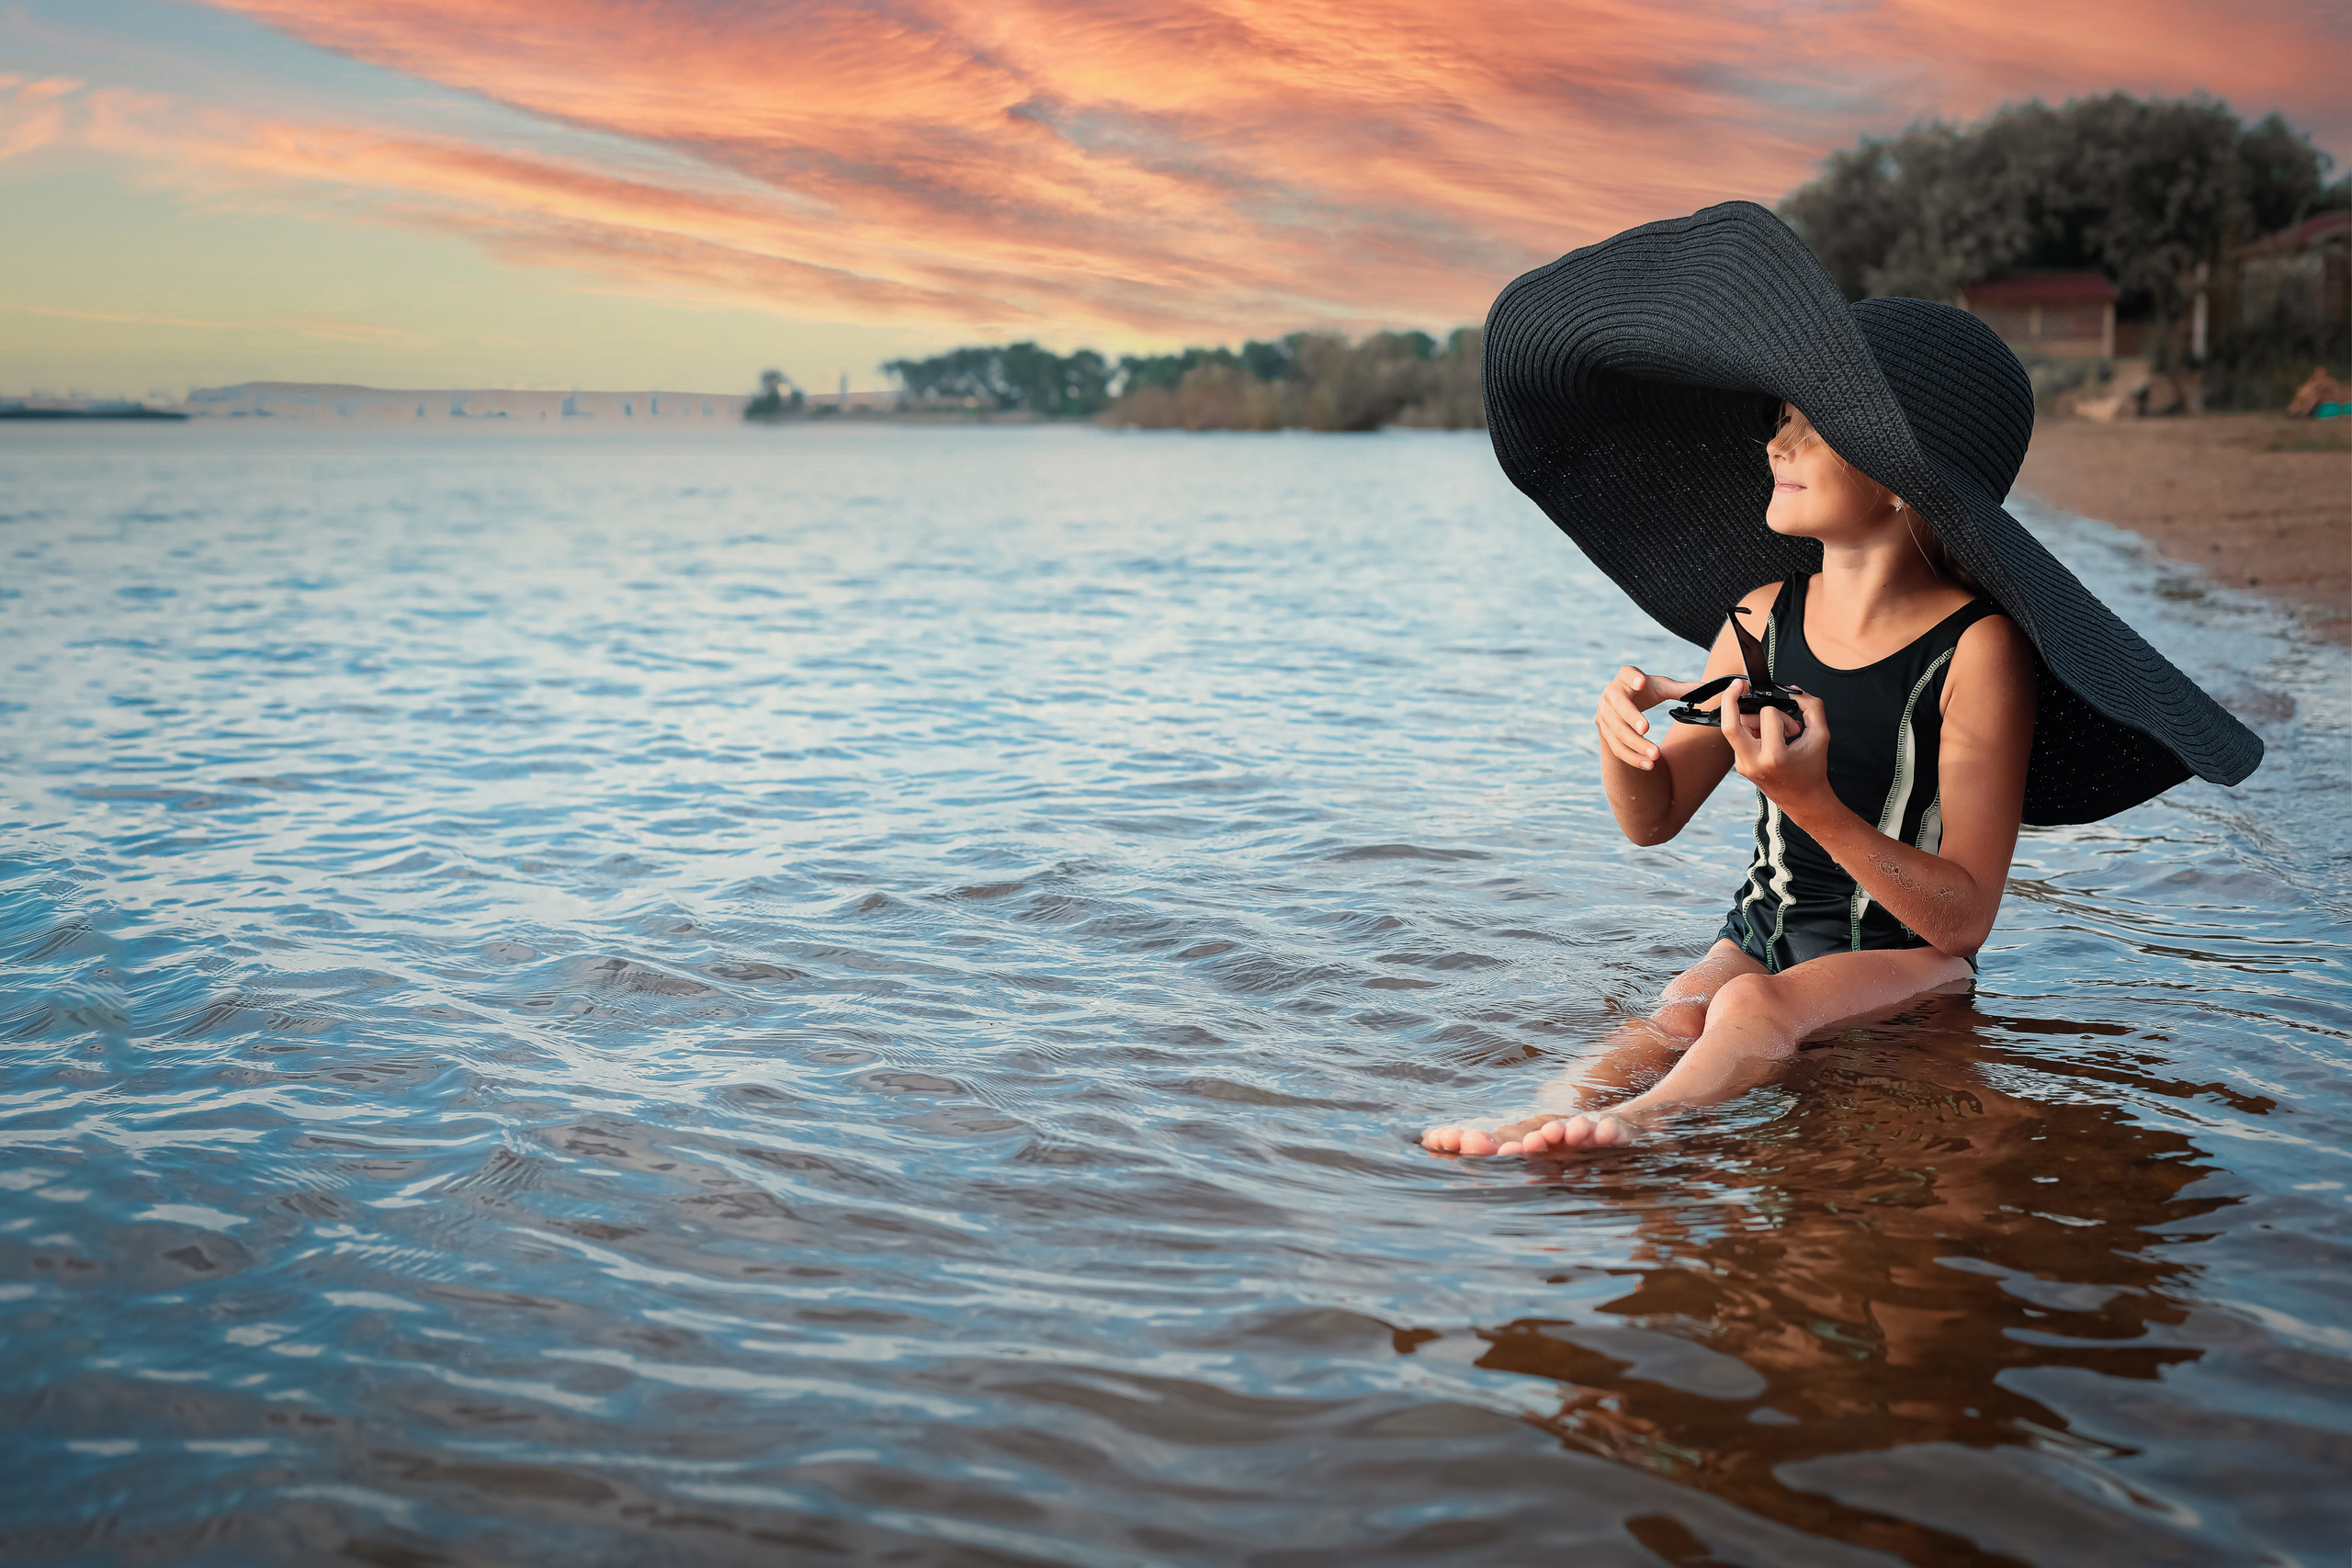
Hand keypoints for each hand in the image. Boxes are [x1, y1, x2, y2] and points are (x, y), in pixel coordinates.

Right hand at [1594, 665, 1701, 771]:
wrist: (1619, 704)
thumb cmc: (1644, 692)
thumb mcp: (1660, 688)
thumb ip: (1681, 689)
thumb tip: (1706, 688)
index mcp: (1624, 678)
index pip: (1626, 674)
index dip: (1632, 678)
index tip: (1642, 683)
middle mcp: (1610, 695)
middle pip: (1619, 708)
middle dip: (1632, 719)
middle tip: (1647, 730)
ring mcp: (1604, 714)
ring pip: (1618, 732)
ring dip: (1636, 745)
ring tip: (1655, 755)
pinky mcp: (1604, 732)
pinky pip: (1616, 748)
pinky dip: (1633, 757)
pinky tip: (1648, 764)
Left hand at [1718, 680, 1832, 815]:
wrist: (1804, 800)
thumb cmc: (1812, 770)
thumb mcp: (1821, 735)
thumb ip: (1813, 708)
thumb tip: (1796, 691)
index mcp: (1773, 756)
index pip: (1768, 716)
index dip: (1783, 715)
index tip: (1794, 727)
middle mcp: (1753, 762)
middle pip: (1730, 724)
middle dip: (1731, 700)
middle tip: (1738, 686)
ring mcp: (1743, 766)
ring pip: (1734, 728)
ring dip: (1751, 719)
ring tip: (1774, 730)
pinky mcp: (1740, 766)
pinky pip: (1738, 738)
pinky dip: (1751, 730)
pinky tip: (1768, 737)